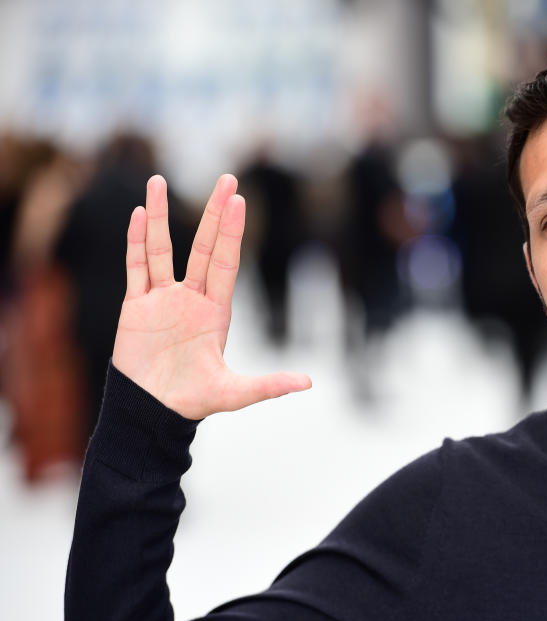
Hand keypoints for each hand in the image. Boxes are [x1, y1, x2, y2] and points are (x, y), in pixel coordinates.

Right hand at [112, 174, 310, 419]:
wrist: (152, 412)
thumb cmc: (193, 401)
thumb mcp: (234, 393)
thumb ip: (268, 385)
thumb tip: (308, 384)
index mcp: (216, 311)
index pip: (226, 261)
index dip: (232, 232)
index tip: (239, 200)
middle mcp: (191, 298)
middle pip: (204, 246)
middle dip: (214, 213)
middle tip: (227, 178)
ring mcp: (162, 299)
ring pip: (162, 249)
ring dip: (161, 216)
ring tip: (159, 181)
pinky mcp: (135, 307)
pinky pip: (136, 267)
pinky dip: (136, 241)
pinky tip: (139, 214)